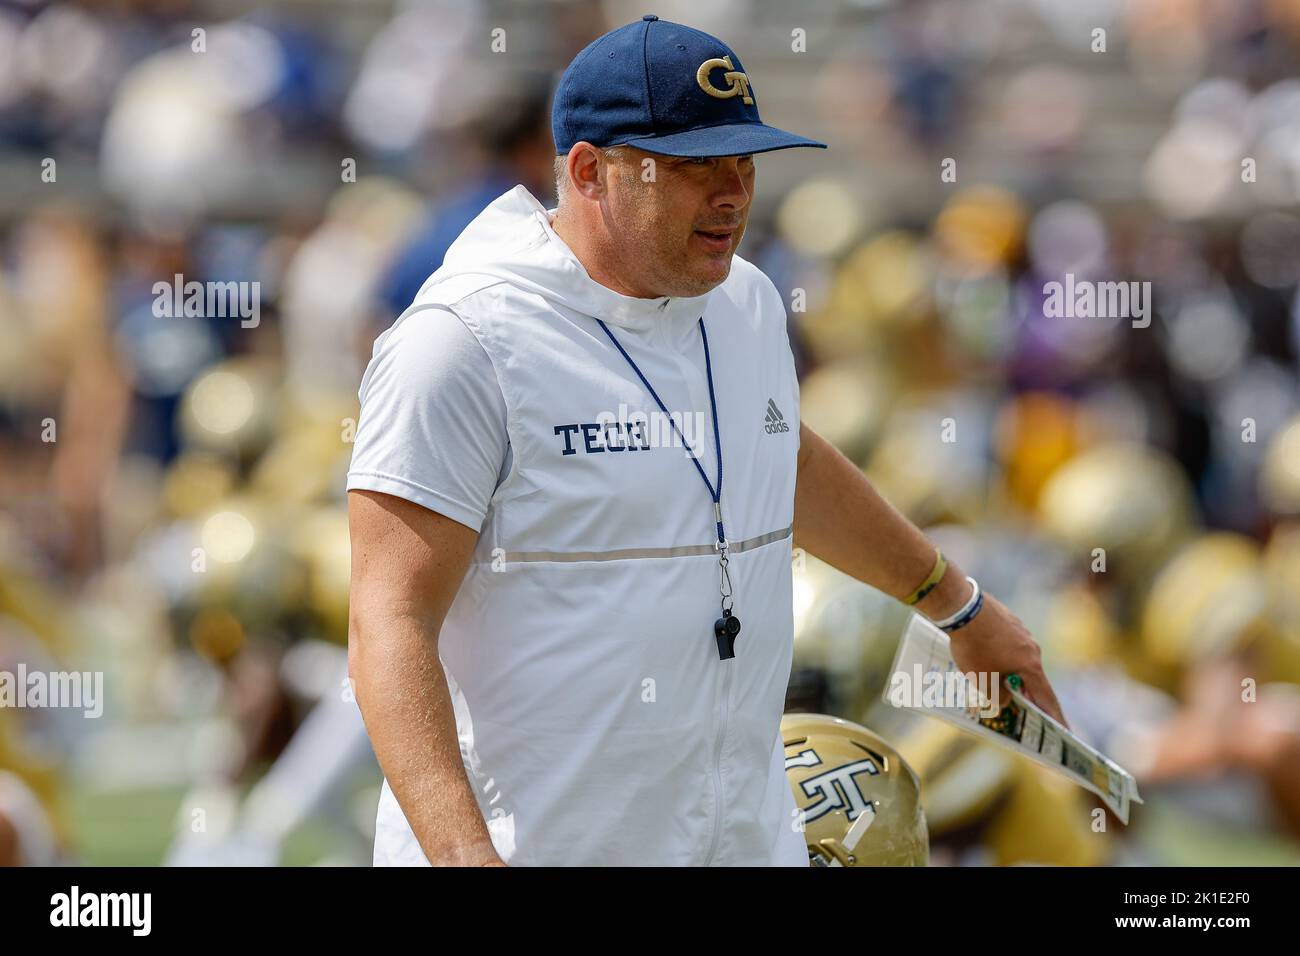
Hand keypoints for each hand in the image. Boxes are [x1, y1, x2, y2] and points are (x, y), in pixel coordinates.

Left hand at [944, 592, 1069, 728]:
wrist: (963, 608)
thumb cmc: (974, 647)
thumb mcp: (983, 681)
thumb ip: (998, 697)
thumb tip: (1007, 699)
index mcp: (1030, 665)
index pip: (1046, 697)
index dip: (1055, 716)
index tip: (1065, 730)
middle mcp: (1032, 648)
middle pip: (1032, 677)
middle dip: (1027, 694)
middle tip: (1024, 707)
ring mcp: (1022, 632)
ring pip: (1019, 660)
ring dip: (1010, 673)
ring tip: (996, 682)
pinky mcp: (1010, 621)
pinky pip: (1009, 645)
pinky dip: (1002, 656)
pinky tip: (987, 658)